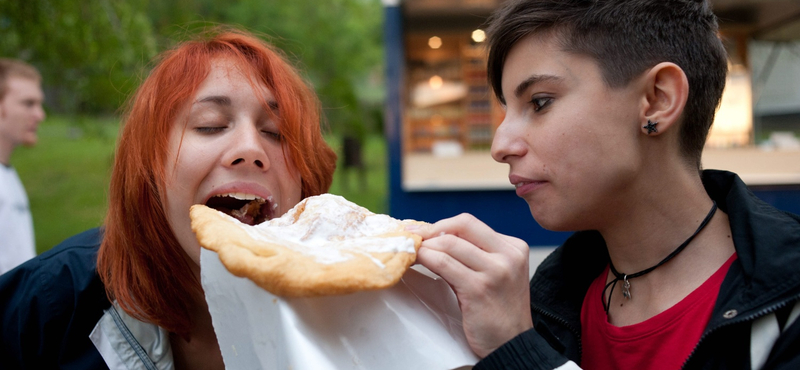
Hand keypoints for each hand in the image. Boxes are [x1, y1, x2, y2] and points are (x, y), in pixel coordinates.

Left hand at [409, 213, 532, 357]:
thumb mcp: (493, 274)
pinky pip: (443, 264)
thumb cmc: (497, 310)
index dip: (441, 225)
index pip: (470, 223)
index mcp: (513, 247)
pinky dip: (425, 259)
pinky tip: (416, 263)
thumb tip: (433, 237)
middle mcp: (508, 255)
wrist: (511, 343)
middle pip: (461, 226)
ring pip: (448, 243)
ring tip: (411, 254)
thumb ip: (472, 254)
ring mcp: (495, 271)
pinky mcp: (479, 289)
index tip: (421, 231)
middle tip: (411, 239)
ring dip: (424, 246)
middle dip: (430, 231)